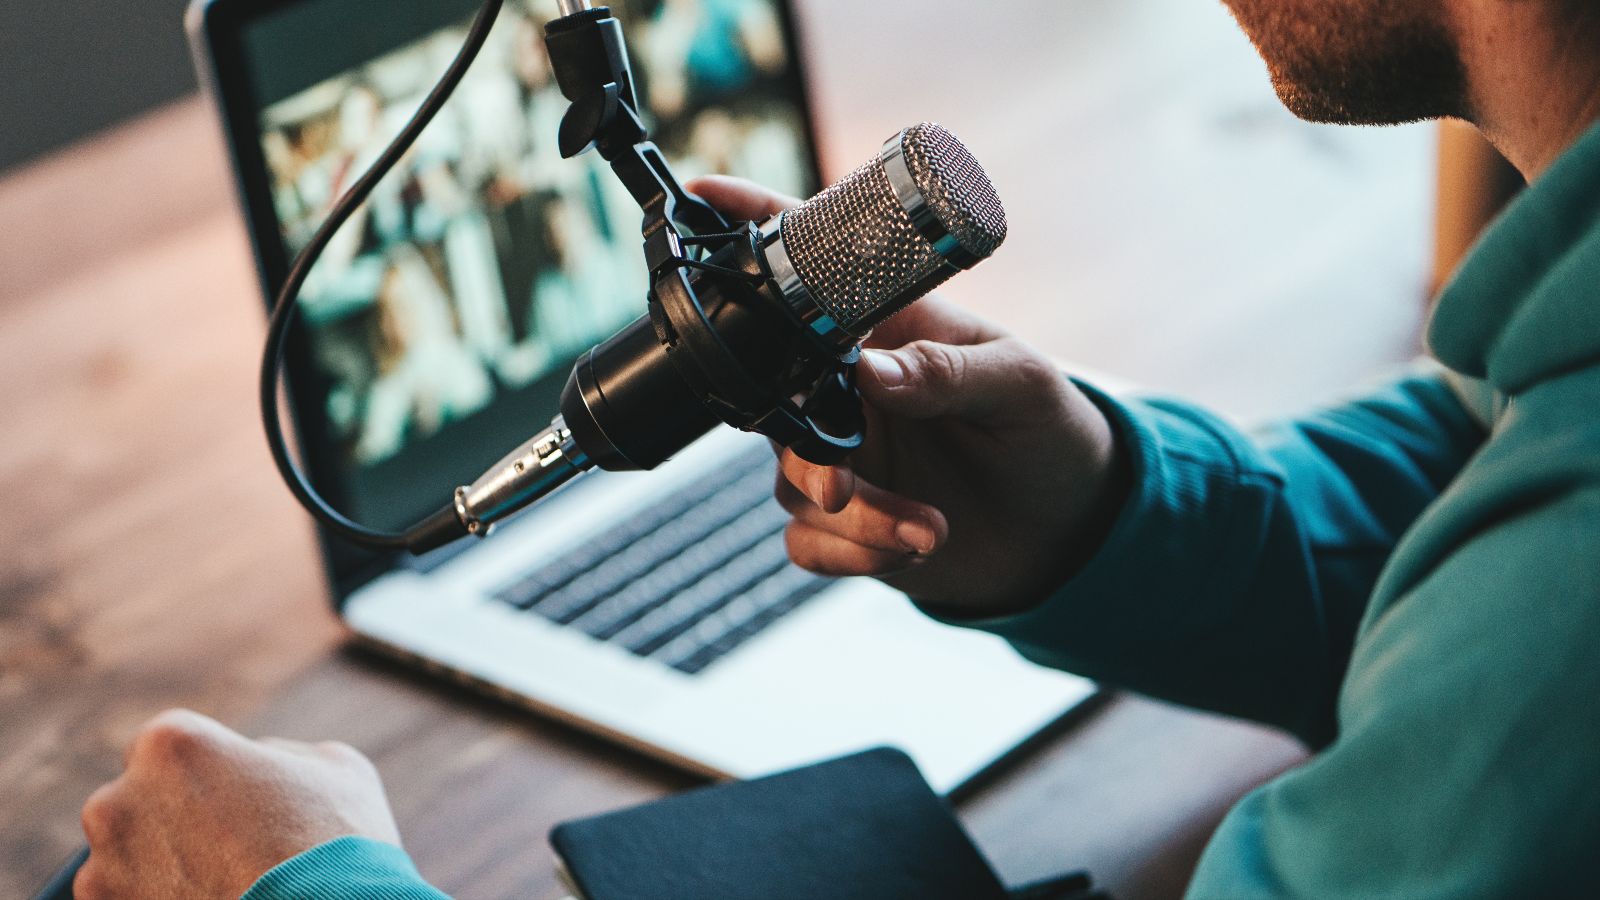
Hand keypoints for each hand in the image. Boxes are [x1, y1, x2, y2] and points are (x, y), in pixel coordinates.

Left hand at [76, 709, 402, 899]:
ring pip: (124, 859)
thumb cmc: (338, 845)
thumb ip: (279, 754)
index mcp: (171, 744)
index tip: (230, 797)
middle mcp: (117, 800)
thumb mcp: (334, 769)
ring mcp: (102, 869)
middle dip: (172, 818)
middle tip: (228, 847)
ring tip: (222, 886)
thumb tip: (257, 762)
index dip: (201, 770)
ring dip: (159, 869)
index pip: (165, 743)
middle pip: (136, 800)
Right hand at [688, 177, 1128, 616]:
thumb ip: (948, 371)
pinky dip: (852, 554)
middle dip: (804, 453)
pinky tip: (912, 547)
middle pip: (776, 402)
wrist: (1069, 530)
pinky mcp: (846, 522)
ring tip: (929, 528)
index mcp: (886, 329)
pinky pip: (806, 541)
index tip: (705, 195)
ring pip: (791, 485)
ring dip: (855, 517)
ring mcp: (843, 454)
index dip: (752, 225)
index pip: (811, 272)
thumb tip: (872, 371)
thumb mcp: (1020, 386)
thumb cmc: (1049, 432)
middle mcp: (850, 388)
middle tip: (842, 486)